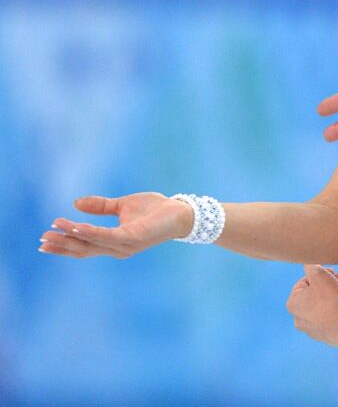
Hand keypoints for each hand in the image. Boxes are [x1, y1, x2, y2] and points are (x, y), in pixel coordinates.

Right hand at [40, 193, 192, 258]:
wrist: (181, 211)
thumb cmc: (155, 210)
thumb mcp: (123, 205)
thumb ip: (100, 206)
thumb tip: (75, 203)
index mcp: (114, 242)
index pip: (84, 246)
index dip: (64, 244)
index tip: (43, 240)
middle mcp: (118, 248)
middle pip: (84, 249)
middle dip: (62, 245)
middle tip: (42, 239)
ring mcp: (125, 245)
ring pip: (92, 243)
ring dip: (71, 236)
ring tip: (54, 228)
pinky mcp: (134, 237)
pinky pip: (107, 236)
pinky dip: (91, 232)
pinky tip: (76, 227)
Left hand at [286, 264, 337, 346]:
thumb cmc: (328, 295)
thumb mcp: (318, 272)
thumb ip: (312, 266)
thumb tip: (310, 264)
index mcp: (294, 304)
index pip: (304, 284)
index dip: (319, 274)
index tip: (331, 270)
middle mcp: (301, 320)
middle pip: (319, 294)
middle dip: (334, 281)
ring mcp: (317, 330)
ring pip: (330, 305)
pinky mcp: (332, 337)